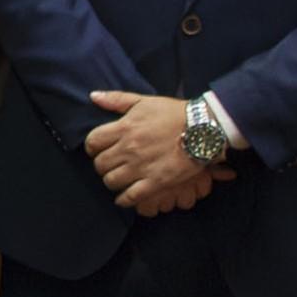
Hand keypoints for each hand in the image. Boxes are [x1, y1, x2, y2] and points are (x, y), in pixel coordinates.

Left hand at [88, 90, 230, 213]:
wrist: (204, 128)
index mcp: (124, 128)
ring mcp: (142, 167)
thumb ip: (116, 100)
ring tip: (119, 178)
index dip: (92, 147)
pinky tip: (124, 198)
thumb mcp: (144, 101)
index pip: (92, 142)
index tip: (97, 150)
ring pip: (111, 181)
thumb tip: (93, 96)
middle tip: (111, 165)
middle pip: (100, 164)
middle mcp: (129, 149)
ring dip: (112, 181)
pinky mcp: (156, 182)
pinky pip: (130, 196)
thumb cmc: (174, 113)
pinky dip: (124, 200)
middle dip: (102, 165)